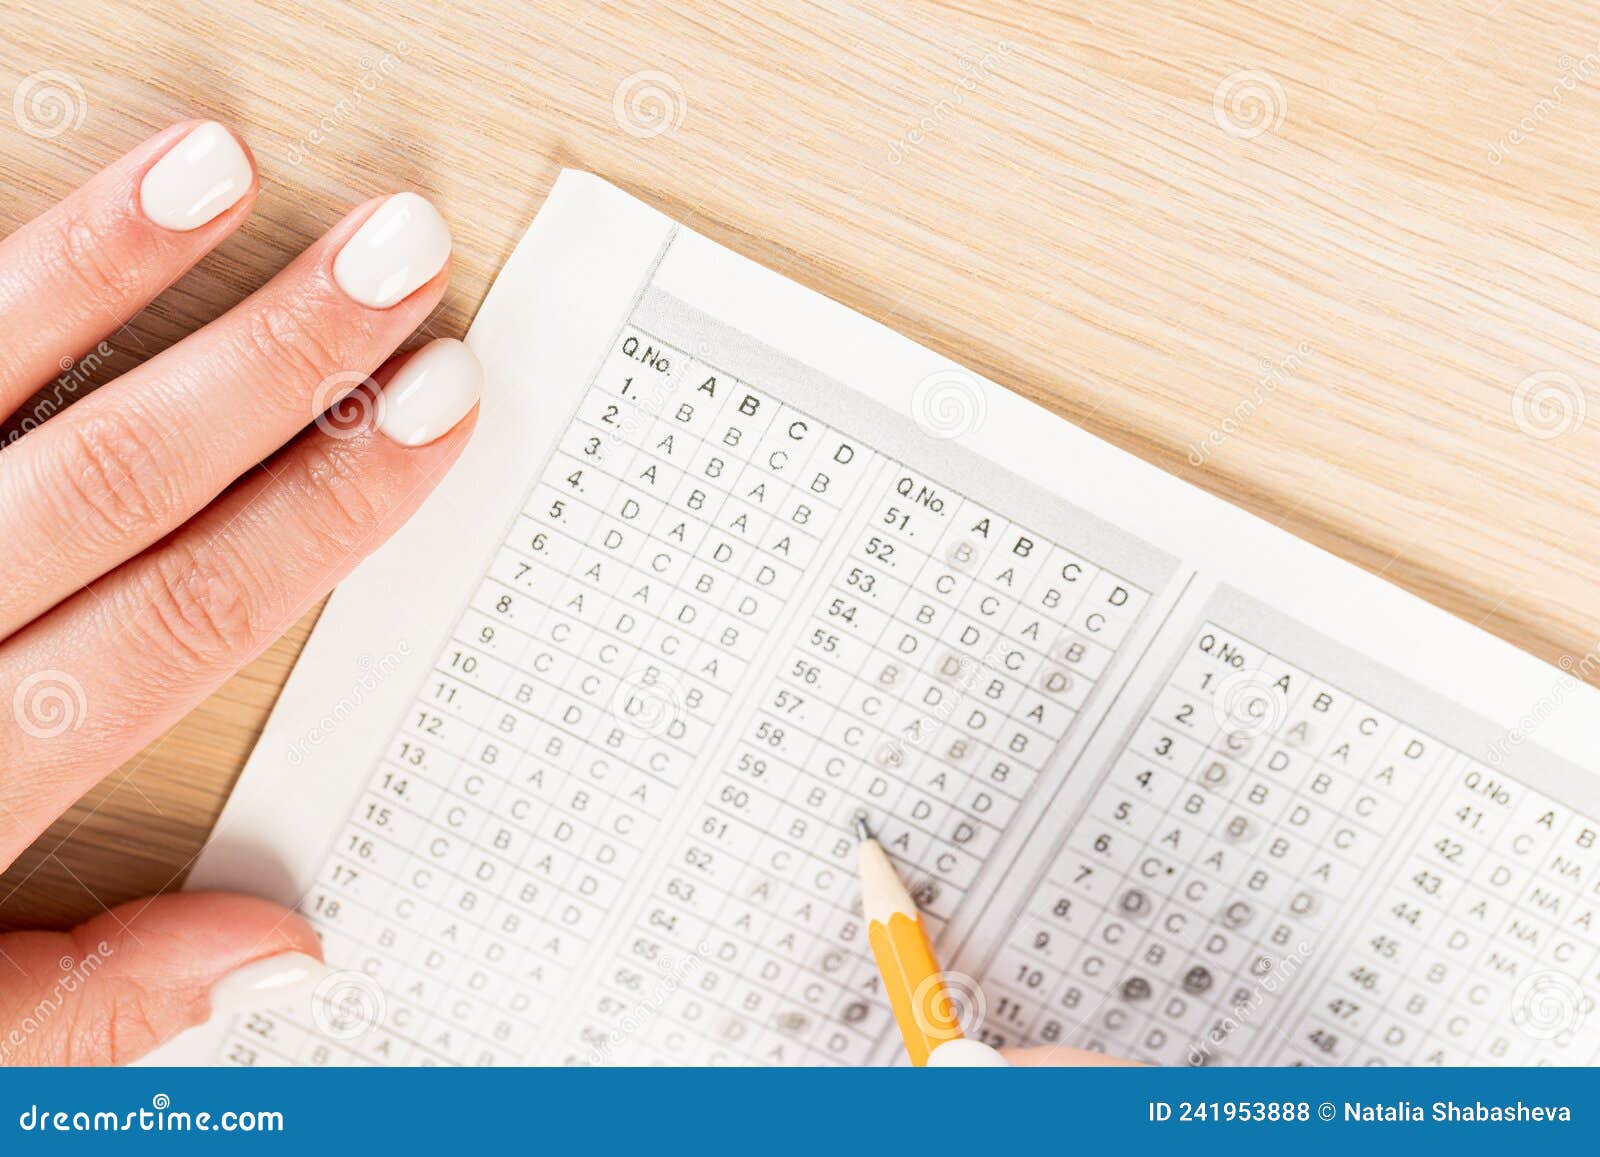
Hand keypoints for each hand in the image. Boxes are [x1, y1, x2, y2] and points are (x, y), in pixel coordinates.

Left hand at [0, 119, 480, 1063]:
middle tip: (392, 259)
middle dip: (272, 360)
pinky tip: (26, 221)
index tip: (430, 416)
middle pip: (115, 478)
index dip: (326, 512)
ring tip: (208, 169)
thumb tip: (281, 951)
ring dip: (89, 269)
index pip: (188, 617)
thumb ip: (93, 1000)